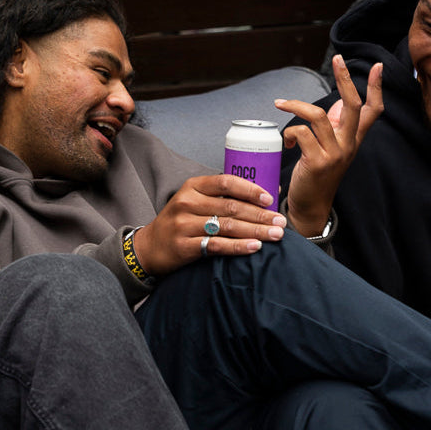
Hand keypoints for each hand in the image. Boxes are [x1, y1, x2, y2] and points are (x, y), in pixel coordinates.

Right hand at [133, 174, 287, 274]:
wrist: (149, 247)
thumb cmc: (180, 222)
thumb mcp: (194, 202)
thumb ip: (222, 198)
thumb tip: (266, 195)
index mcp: (192, 186)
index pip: (226, 182)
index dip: (250, 189)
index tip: (270, 199)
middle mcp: (187, 202)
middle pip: (231, 207)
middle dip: (261, 215)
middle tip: (281, 222)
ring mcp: (184, 224)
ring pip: (227, 226)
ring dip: (256, 231)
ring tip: (276, 235)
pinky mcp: (184, 245)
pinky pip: (216, 245)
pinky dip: (238, 247)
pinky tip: (255, 247)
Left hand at [279, 56, 383, 235]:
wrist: (310, 206)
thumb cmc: (317, 174)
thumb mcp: (330, 148)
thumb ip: (335, 126)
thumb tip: (337, 102)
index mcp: (353, 140)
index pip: (372, 111)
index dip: (376, 88)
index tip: (378, 66)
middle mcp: (348, 145)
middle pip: (352, 105)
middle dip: (345, 79)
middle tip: (338, 59)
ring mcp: (335, 154)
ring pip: (318, 116)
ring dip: (295, 106)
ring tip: (281, 105)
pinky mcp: (318, 162)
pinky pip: (302, 133)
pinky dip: (290, 133)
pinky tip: (288, 142)